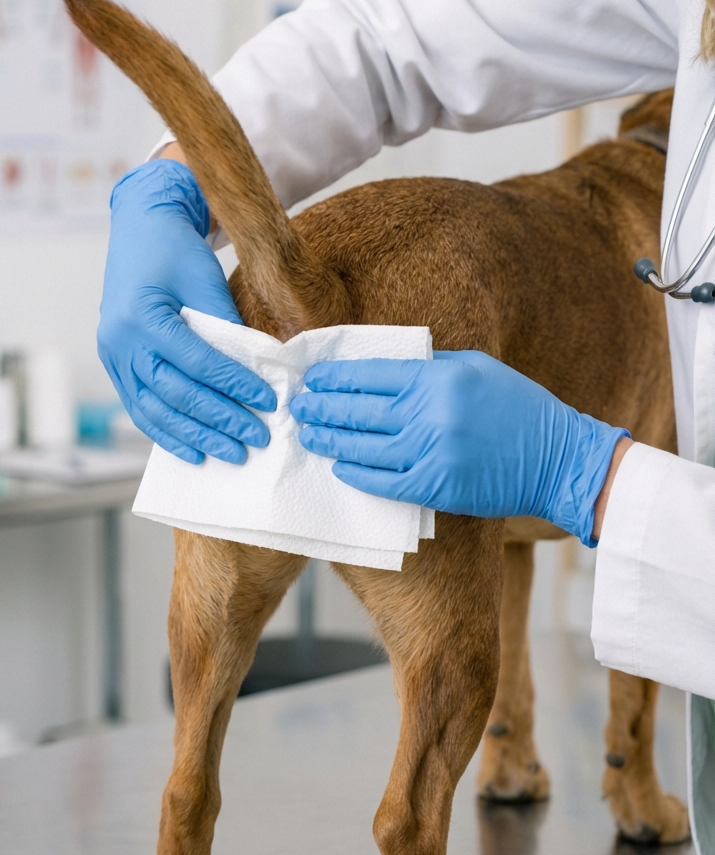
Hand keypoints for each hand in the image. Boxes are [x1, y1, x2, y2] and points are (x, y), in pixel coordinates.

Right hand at [99, 159, 275, 462]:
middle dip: (220, 420)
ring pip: (155, 410)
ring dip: (195, 436)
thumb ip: (227, 327)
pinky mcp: (114, 365)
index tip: (268, 402)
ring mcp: (112, 357)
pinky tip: (192, 451)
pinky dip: (167, 433)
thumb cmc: (176, 250)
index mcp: (142, 316)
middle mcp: (120, 342)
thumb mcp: (206, 281)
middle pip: (176, 394)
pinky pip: (140, 409)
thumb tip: (259, 373)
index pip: (197, 362)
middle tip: (257, 438)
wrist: (140, 229)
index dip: (234, 385)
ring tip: (230, 454)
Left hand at [289, 352, 628, 543]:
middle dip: (322, 408)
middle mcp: (430, 415)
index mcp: (438, 379)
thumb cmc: (518, 407)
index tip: (313, 378)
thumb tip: (381, 369)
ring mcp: (432, 454)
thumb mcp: (475, 368)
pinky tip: (340, 466)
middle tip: (297, 407)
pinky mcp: (436, 487)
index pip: (371, 375)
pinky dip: (358, 474)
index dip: (336, 377)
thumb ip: (429, 367)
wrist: (556, 457)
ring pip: (364, 448)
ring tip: (308, 435)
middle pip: (359, 411)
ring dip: (330, 440)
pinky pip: (383, 482)